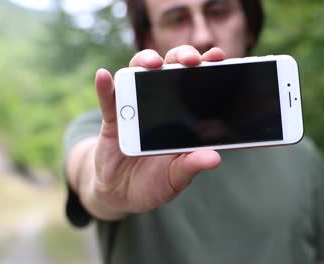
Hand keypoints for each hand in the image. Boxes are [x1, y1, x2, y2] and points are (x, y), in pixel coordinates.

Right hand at [88, 46, 224, 219]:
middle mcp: (159, 104)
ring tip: (152, 64)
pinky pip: (108, 100)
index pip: (195, 83)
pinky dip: (105, 87)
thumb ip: (191, 165)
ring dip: (145, 63)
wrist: (122, 193)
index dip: (206, 67)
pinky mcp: (112, 120)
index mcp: (182, 115)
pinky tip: (104, 76)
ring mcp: (134, 108)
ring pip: (138, 74)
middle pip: (169, 68)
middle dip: (181, 57)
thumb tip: (214, 158)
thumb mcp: (176, 177)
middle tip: (192, 60)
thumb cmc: (154, 182)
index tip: (219, 57)